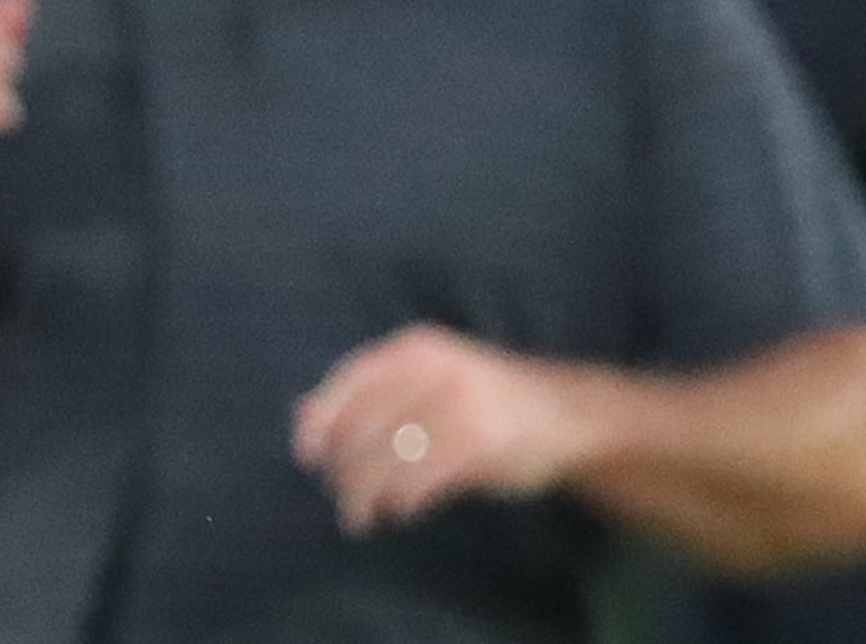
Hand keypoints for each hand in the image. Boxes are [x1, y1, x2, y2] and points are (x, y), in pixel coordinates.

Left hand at [294, 325, 589, 534]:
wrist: (568, 413)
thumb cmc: (484, 398)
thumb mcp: (425, 381)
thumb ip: (365, 394)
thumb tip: (298, 415)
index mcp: (416, 348)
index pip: (349, 382)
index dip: (321, 421)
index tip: (306, 457)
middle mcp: (434, 369)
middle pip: (361, 428)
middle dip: (342, 471)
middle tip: (343, 499)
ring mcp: (459, 404)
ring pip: (385, 460)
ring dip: (365, 497)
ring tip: (361, 516)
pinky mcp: (479, 443)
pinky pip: (418, 483)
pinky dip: (402, 503)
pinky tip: (402, 510)